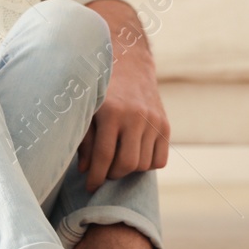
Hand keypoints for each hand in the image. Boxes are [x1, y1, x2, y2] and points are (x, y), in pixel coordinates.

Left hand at [77, 0, 169, 190]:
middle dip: (112, 175)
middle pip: (126, 164)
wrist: (127, 62)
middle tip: (103, 172)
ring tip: (116, 162)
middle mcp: (135, 116)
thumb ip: (84, 140)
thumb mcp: (85, 109)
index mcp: (111, 112)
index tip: (90, 186)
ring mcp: (153, 120)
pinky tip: (134, 155)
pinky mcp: (164, 123)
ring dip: (128, 170)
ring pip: (143, 164)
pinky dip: (147, 164)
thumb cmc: (98, 89)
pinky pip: (160, 159)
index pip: (104, 156)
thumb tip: (86, 170)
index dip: (96, 177)